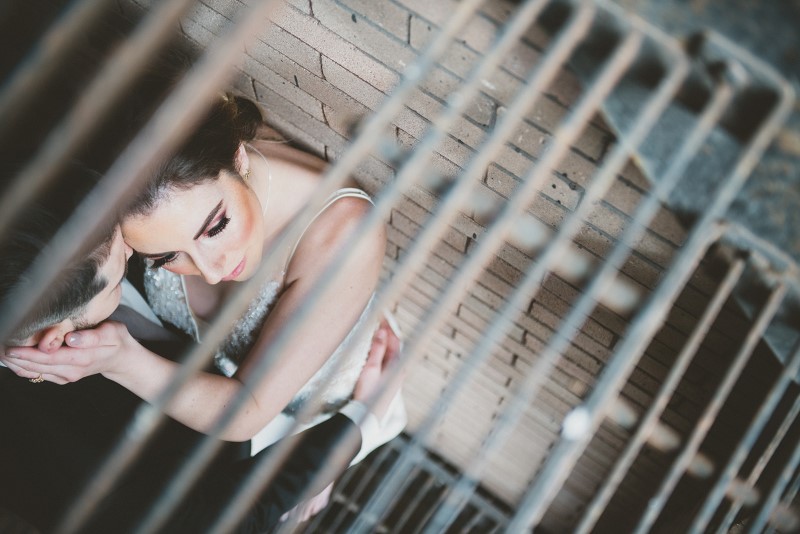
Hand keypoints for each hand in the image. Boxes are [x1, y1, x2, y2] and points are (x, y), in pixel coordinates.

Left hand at [1, 321, 137, 383]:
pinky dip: (23, 368)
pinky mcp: (62, 377)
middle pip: (37, 366)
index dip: (27, 352)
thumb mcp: (112, 333)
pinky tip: (13, 361)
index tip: (10, 346)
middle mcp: (71, 371)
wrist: (122, 358)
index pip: (48, 357)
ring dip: (15, 364)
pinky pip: (39, 374)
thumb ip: (92, 336)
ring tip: (0, 354)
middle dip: (15, 358)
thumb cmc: (116, 340)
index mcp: (81, 358)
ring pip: (35, 371)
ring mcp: (66, 376)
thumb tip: (71, 339)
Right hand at [353, 319, 403, 420]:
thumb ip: (377, 349)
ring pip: (391, 353)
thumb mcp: (371, 368)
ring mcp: (394, 376)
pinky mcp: (388, 381)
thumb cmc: (369, 394)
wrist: (367, 416)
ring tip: (378, 331)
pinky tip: (377, 351)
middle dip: (387, 332)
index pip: (395, 339)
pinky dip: (383, 351)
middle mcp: (398, 369)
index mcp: (397, 364)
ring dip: (385, 341)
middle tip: (380, 319)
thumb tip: (382, 331)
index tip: (381, 314)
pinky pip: (388, 360)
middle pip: (394, 345)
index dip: (388, 326)